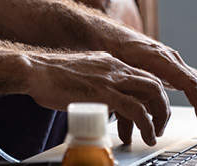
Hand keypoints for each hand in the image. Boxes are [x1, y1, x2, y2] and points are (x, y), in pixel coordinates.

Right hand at [23, 50, 170, 145]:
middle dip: (162, 107)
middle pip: (154, 83)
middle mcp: (115, 67)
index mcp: (110, 62)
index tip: (151, 112)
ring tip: (153, 134)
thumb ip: (95, 83)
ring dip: (159, 117)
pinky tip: (144, 135)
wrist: (34, 70)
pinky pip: (137, 109)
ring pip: (153, 93)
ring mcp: (111, 79)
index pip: (143, 75)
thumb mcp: (81, 74)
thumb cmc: (50, 75)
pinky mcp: (105, 93)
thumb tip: (100, 101)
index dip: (152, 96)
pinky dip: (146, 124)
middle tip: (158, 125)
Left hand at [110, 34, 196, 143]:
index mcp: (162, 60)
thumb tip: (142, 113)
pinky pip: (192, 80)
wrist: (107, 34)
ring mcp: (173, 62)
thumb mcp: (122, 70)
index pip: (190, 83)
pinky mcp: (170, 66)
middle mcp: (172, 59)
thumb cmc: (113, 50)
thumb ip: (135, 89)